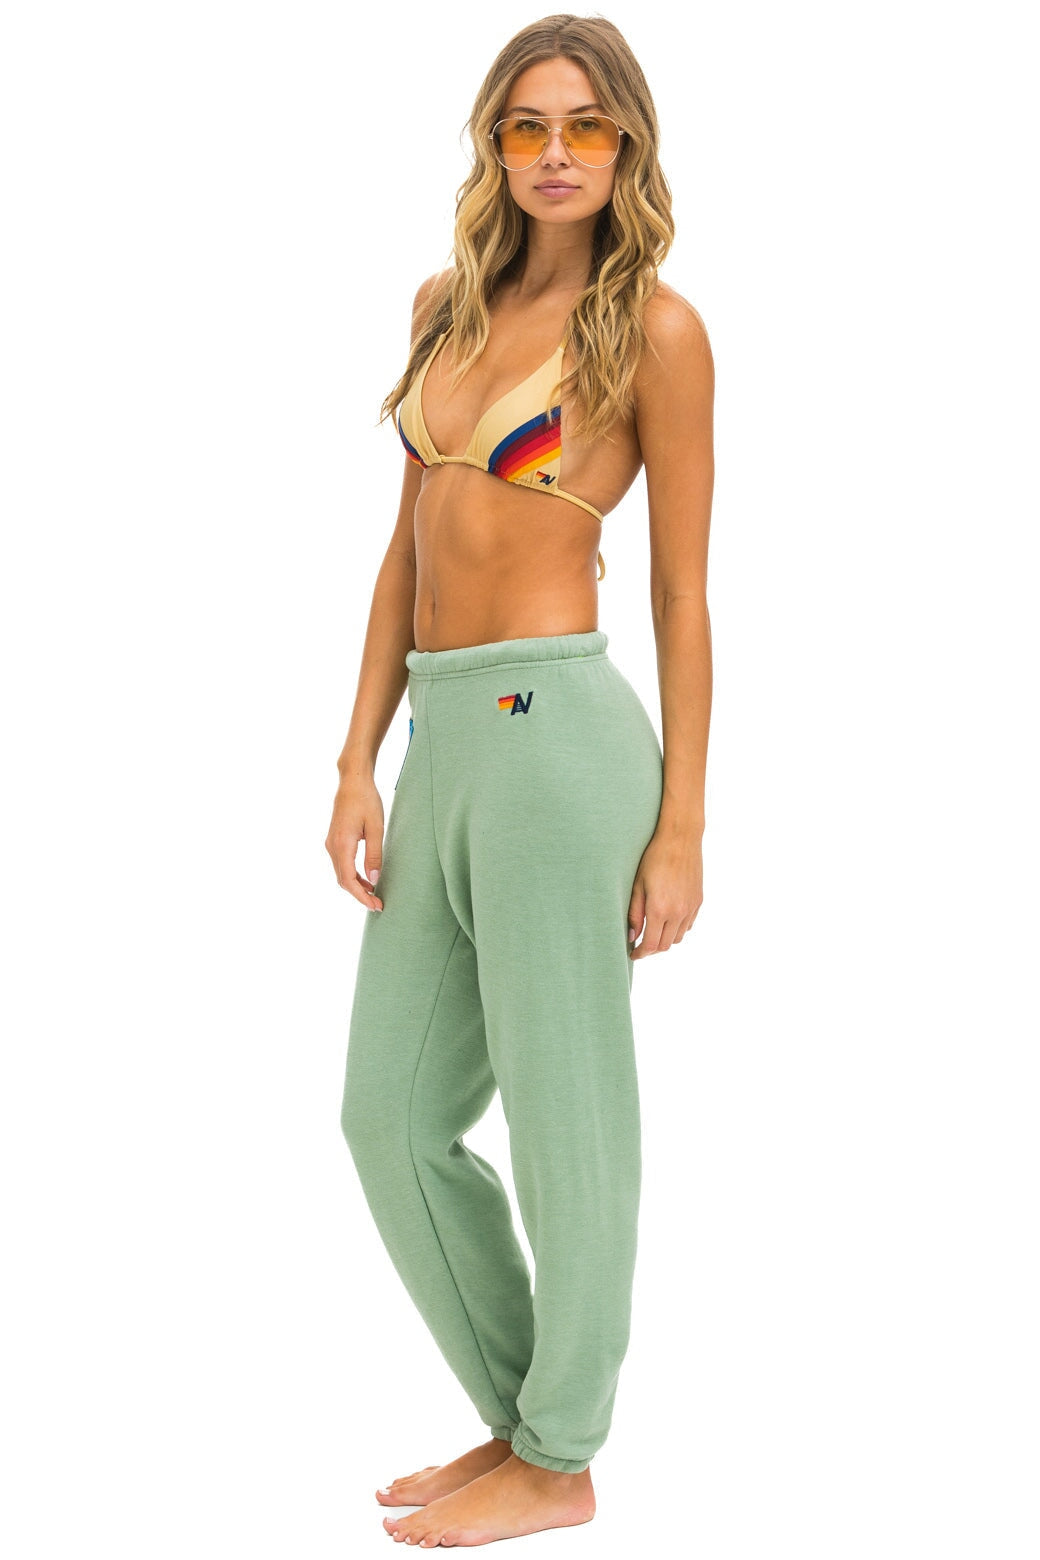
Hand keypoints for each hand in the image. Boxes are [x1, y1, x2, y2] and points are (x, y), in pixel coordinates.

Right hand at [325, 775, 384, 910]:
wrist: (352, 781)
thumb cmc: (366, 801)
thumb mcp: (376, 828)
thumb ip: (374, 855)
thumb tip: (374, 880)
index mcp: (342, 845)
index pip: (349, 880)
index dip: (361, 896)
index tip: (375, 905)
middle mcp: (332, 846)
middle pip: (342, 880)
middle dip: (359, 895)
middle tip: (377, 905)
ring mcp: (331, 843)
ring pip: (341, 873)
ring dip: (355, 886)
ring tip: (373, 894)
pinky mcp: (334, 839)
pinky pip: (341, 864)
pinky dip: (352, 875)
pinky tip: (365, 878)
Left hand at [627, 826, 702, 958]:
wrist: (681, 839)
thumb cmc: (654, 858)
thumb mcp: (638, 885)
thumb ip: (635, 913)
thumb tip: (633, 937)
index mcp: (660, 909)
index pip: (651, 945)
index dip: (641, 953)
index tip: (633, 954)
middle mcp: (678, 912)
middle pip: (665, 945)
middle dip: (652, 949)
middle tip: (640, 945)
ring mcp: (690, 908)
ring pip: (678, 937)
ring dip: (665, 940)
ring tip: (653, 932)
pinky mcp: (698, 901)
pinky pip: (688, 925)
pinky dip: (678, 929)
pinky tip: (668, 920)